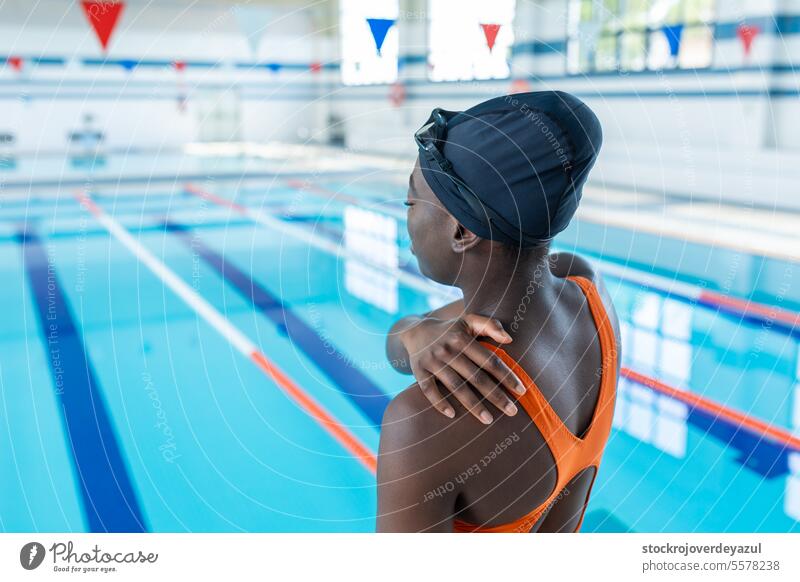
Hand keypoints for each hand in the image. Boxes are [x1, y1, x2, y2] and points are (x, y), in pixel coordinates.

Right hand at [400, 314, 525, 423]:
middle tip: (513, 412)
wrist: (415, 330)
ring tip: (489, 421)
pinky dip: (439, 402)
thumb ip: (490, 325)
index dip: (507, 376)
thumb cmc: (450, 330)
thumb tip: (510, 338)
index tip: (522, 391)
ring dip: (473, 405)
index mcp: (463, 338)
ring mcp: (432, 361)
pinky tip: (452, 415)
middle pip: (476, 377)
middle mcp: (448, 350)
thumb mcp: (468, 321)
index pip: (490, 360)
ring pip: (455, 386)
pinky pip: (428, 390)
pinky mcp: (418, 371)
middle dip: (496, 396)